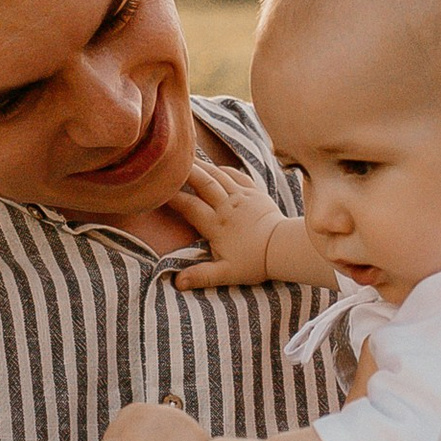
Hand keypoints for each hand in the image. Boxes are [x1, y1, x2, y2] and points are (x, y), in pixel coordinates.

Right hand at [170, 164, 297, 290]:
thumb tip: (177, 283)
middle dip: (185, 170)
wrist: (284, 249)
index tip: (156, 189)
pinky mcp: (255, 193)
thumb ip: (201, 276)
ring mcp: (242, 197)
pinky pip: (237, 176)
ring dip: (202, 165)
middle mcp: (227, 206)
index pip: (188, 205)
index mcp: (216, 224)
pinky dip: (225, 170)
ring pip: (218, 175)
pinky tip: (217, 168)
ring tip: (187, 157)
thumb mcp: (226, 274)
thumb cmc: (254, 262)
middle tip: (169, 160)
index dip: (171, 196)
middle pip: (203, 182)